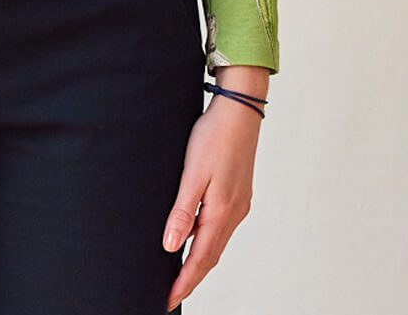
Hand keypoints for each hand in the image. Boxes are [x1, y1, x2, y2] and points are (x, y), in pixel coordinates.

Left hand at [161, 89, 263, 308]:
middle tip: (171, 294)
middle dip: (191, 278)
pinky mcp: (238, 194)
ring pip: (216, 243)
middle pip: (210, 257)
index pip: (200, 259)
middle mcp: (234, 214)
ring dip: (200, 261)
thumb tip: (170, 246)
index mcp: (221, 212)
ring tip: (180, 274)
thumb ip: (183, 212)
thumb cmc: (214, 136)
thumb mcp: (193, 174)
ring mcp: (238, 204)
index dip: (183, 282)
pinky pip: (220, 228)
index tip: (168, 300)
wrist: (239, 110)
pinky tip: (196, 239)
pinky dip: (207, 241)